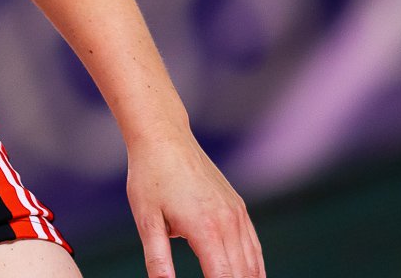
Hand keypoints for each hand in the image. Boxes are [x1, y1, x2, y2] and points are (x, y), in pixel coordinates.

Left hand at [126, 132, 263, 277]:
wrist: (164, 137)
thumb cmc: (149, 176)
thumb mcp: (146, 220)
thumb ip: (157, 259)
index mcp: (206, 228)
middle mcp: (228, 222)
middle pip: (243, 275)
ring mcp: (237, 214)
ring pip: (253, 263)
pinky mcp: (238, 207)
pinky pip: (254, 245)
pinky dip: (254, 267)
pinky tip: (248, 277)